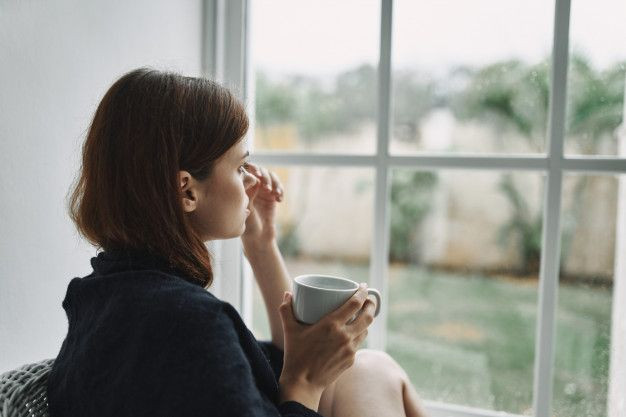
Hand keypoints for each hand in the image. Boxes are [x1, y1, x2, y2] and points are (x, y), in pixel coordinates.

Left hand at [241, 162, 283, 248]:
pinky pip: (279, 188)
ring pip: (272, 178)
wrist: (258, 238)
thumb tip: (255, 179)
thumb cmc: (247, 224)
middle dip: (266, 177)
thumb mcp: (247, 208)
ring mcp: (264, 192)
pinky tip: (279, 200)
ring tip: (275, 193)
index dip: (254, 169)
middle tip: (266, 186)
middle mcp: (254, 187)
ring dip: (275, 183)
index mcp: (244, 187)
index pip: (249, 171)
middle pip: (262, 172)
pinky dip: (280, 191)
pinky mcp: (273, 197)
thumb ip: (250, 193)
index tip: (257, 175)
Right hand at [277, 284, 376, 409]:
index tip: (362, 286)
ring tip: (363, 313)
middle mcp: (345, 336)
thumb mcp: (289, 330)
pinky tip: (354, 332)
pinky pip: (359, 343)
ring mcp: (350, 349)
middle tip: (368, 298)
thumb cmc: (295, 355)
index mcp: (332, 325)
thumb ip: (286, 309)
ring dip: (367, 320)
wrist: (303, 384)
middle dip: (371, 304)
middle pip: (367, 316)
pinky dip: (359, 334)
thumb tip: (287, 294)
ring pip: (366, 330)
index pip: (355, 303)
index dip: (362, 292)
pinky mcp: (351, 359)